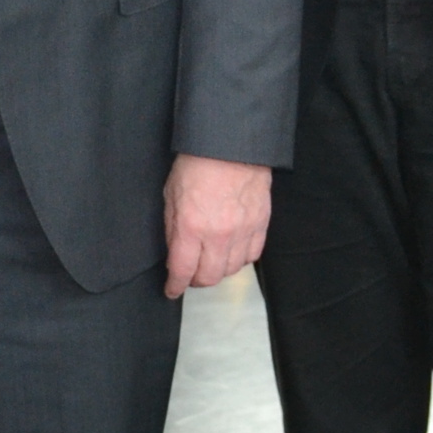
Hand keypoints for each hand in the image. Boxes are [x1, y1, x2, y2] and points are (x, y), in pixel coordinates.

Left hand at [163, 154, 271, 295]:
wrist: (232, 143)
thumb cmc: (198, 162)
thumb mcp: (171, 194)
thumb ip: (172, 228)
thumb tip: (174, 253)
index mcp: (191, 227)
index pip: (182, 271)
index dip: (175, 286)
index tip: (172, 289)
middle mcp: (218, 234)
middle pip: (208, 277)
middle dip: (196, 281)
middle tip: (190, 274)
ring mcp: (243, 230)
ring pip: (231, 270)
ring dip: (219, 270)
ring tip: (211, 261)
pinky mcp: (261, 223)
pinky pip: (252, 255)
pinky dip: (240, 259)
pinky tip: (232, 251)